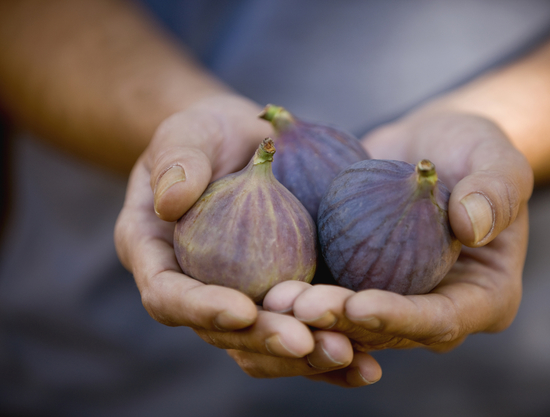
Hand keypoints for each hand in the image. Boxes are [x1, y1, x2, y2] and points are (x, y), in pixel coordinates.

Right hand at [113, 94, 379, 385]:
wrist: (243, 142)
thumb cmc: (205, 136)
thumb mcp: (185, 135)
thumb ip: (177, 162)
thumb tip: (170, 201)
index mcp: (160, 259)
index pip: (169, 296)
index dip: (202, 309)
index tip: (244, 310)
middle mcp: (200, 289)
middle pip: (226, 332)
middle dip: (266, 341)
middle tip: (306, 343)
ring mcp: (244, 295)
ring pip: (269, 340)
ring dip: (308, 355)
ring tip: (350, 354)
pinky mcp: (284, 291)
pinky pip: (306, 325)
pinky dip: (337, 340)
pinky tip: (370, 357)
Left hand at [264, 110, 532, 353]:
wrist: (431, 148)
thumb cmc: (474, 150)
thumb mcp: (497, 158)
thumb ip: (497, 190)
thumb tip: (473, 225)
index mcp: (482, 298)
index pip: (442, 320)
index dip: (401, 317)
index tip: (360, 304)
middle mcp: (434, 310)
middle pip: (386, 330)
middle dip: (341, 323)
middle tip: (300, 308)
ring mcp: (393, 299)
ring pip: (348, 322)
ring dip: (310, 316)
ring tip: (273, 300)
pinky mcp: (357, 280)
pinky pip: (327, 292)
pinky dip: (297, 293)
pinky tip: (264, 285)